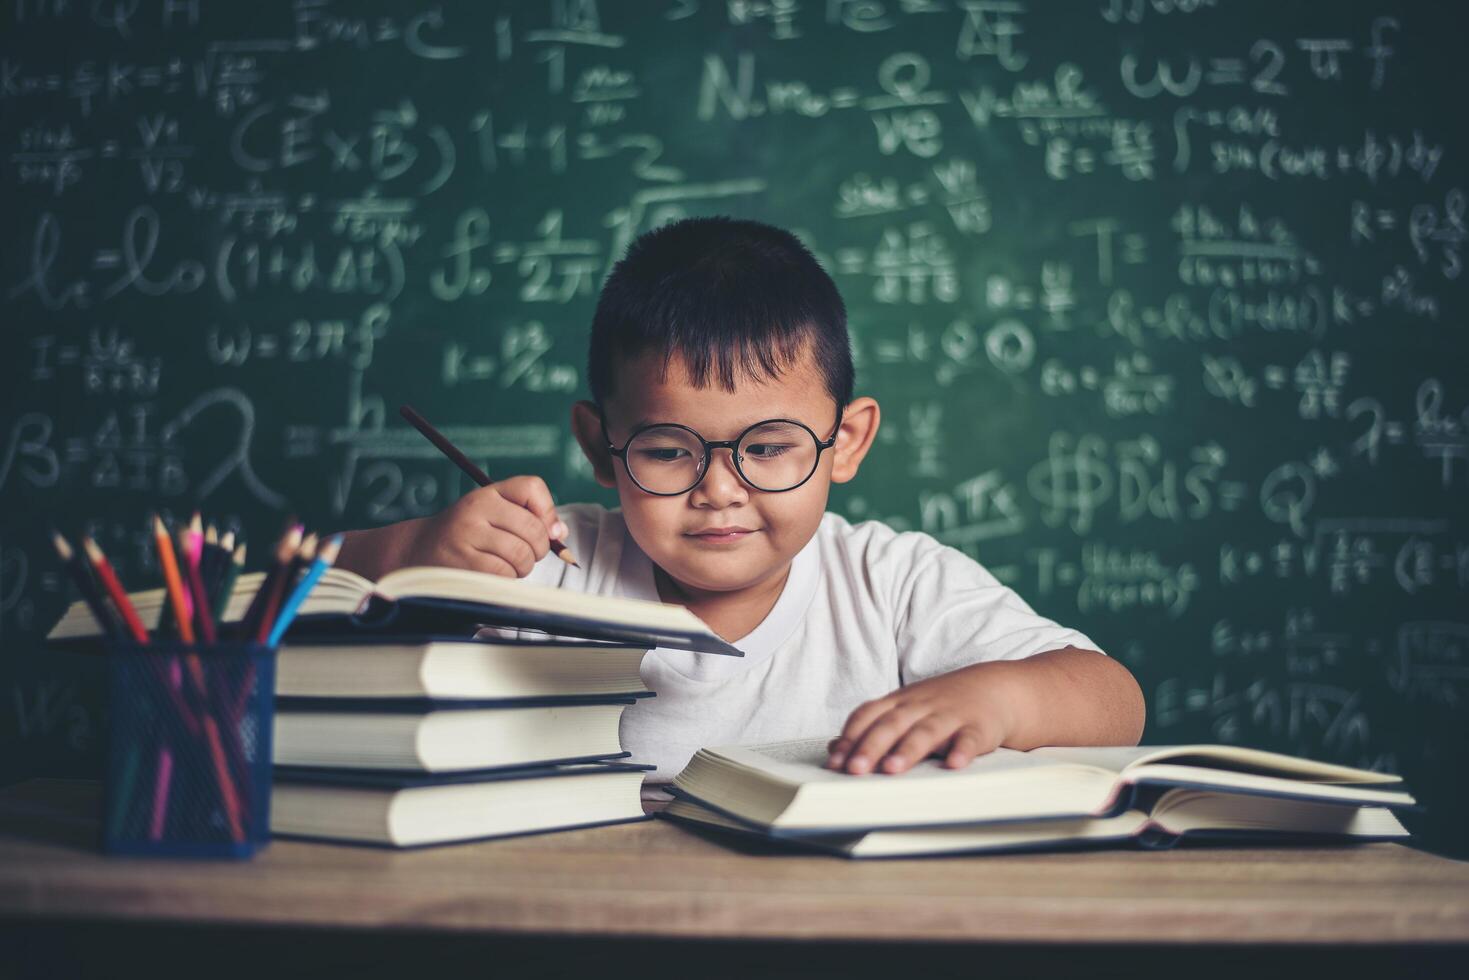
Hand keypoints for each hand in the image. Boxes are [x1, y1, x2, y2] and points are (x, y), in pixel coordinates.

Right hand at [396, 476, 567, 577]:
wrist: (418, 551)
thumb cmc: (466, 535)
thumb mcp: (492, 516)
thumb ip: (528, 518)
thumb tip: (560, 533)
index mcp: (487, 493)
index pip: (531, 487)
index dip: (547, 511)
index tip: (545, 529)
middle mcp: (476, 507)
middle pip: (533, 528)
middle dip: (538, 549)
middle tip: (526, 555)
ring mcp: (467, 534)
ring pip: (521, 554)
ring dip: (523, 568)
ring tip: (508, 566)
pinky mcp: (462, 561)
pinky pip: (504, 573)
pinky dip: (507, 579)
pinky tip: (495, 576)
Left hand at [825, 662, 1015, 774]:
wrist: (994, 688)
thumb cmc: (941, 706)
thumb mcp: (903, 711)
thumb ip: (870, 729)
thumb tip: (834, 750)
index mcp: (899, 703)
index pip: (868, 715)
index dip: (850, 737)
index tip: (835, 761)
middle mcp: (921, 707)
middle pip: (892, 725)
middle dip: (871, 746)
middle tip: (854, 769)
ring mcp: (949, 715)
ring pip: (926, 732)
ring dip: (908, 750)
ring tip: (892, 769)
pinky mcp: (978, 727)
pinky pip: (970, 739)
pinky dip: (962, 751)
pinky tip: (954, 765)